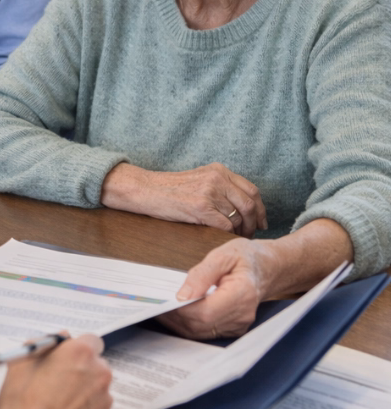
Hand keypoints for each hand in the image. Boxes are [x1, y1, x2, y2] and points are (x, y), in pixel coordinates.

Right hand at [0, 332, 112, 408]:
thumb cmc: (23, 403)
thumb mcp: (21, 363)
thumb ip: (41, 345)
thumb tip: (54, 341)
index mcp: (79, 352)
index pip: (90, 341)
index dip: (77, 349)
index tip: (66, 357)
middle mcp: (98, 372)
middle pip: (95, 364)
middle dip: (81, 370)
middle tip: (59, 381)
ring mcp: (103, 398)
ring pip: (96, 387)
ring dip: (83, 391)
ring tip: (58, 403)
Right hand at [101, 161, 267, 237]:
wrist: (145, 189)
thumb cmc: (169, 189)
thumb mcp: (199, 180)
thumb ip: (219, 187)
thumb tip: (239, 207)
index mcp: (219, 170)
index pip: (251, 190)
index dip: (261, 208)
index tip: (261, 221)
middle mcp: (218, 178)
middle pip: (250, 203)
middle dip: (255, 222)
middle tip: (252, 233)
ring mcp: (210, 192)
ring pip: (239, 216)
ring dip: (241, 230)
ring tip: (236, 237)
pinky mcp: (201, 207)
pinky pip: (225, 225)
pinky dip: (228, 234)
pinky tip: (224, 237)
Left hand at [159, 237, 279, 339]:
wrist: (267, 267)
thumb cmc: (246, 257)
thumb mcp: (223, 255)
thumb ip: (201, 274)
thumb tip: (182, 295)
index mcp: (242, 293)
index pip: (204, 312)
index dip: (180, 311)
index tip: (161, 302)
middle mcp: (243, 314)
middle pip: (200, 326)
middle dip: (174, 318)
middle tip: (154, 306)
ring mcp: (240, 325)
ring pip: (201, 333)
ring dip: (178, 324)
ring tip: (160, 310)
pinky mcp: (234, 329)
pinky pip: (207, 332)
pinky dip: (189, 325)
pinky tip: (177, 314)